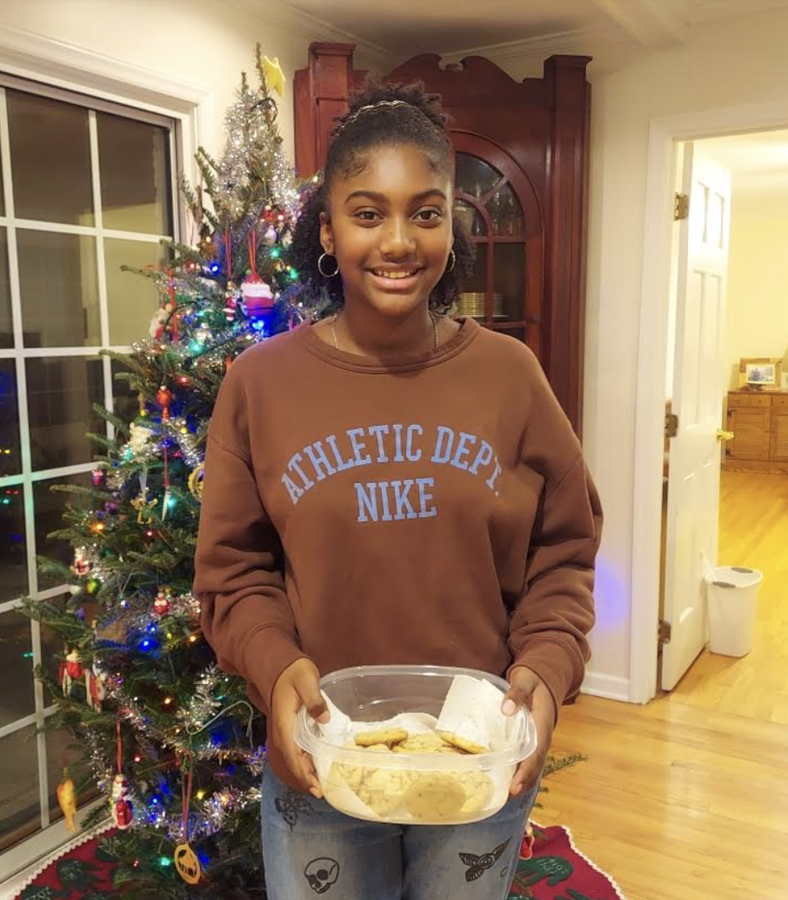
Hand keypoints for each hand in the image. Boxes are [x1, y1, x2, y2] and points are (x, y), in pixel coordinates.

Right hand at [271, 658, 329, 798]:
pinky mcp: (290, 726)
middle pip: (293, 761)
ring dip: (306, 771)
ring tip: (322, 784)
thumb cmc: (294, 672)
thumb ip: (314, 700)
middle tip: (322, 793)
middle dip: (306, 778)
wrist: (280, 665)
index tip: (315, 788)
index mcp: (285, 723)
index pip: (292, 755)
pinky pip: (297, 748)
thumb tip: (324, 720)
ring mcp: (286, 729)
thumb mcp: (306, 681)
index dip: (303, 774)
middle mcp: (283, 731)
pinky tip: (317, 764)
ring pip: (294, 756)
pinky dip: (306, 759)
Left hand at [501, 666, 555, 796]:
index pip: (535, 752)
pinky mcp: (533, 738)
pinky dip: (521, 770)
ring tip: (507, 794)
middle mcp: (543, 735)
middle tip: (508, 795)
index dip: (526, 770)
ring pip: (533, 763)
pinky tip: (508, 778)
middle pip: (535, 763)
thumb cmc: (533, 679)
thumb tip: (507, 709)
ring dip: (523, 779)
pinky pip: (529, 757)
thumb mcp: (525, 680)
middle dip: (524, 780)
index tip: (514, 785)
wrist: (544, 676)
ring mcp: (539, 738)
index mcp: (542, 723)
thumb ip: (517, 692)